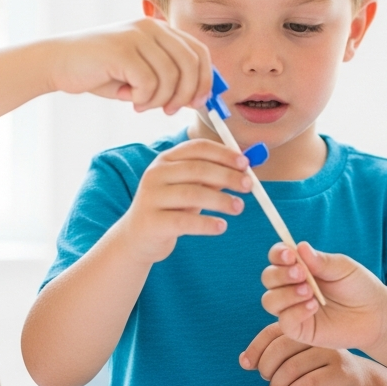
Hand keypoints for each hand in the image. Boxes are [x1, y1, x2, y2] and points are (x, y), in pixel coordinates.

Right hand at [44, 18, 210, 114]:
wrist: (60, 62)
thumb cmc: (102, 72)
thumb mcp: (141, 74)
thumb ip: (169, 81)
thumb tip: (197, 98)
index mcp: (160, 30)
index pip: (199, 52)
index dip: (205, 80)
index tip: (198, 103)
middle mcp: (152, 28)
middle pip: (191, 64)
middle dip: (186, 94)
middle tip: (170, 110)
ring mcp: (137, 36)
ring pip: (171, 76)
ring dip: (160, 99)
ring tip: (142, 105)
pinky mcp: (122, 49)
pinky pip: (149, 82)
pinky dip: (143, 98)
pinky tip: (130, 100)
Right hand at [113, 139, 250, 262]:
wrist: (137, 238)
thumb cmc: (170, 209)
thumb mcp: (190, 189)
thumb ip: (212, 178)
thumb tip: (244, 169)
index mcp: (166, 160)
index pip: (197, 148)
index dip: (224, 153)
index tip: (245, 163)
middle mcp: (156, 174)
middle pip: (198, 169)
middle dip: (227, 175)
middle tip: (249, 186)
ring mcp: (151, 198)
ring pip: (193, 194)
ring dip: (221, 200)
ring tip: (239, 207)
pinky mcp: (152, 222)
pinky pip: (185, 222)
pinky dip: (207, 224)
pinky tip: (222, 226)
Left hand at [239, 323, 377, 385]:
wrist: (358, 380)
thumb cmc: (321, 369)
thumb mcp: (298, 357)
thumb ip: (274, 355)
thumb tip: (245, 360)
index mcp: (305, 330)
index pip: (272, 332)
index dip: (255, 348)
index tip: (247, 364)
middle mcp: (317, 337)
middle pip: (280, 348)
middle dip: (266, 368)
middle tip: (267, 380)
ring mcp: (330, 353)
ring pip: (292, 367)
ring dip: (278, 384)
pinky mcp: (339, 372)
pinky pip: (308, 382)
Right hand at [260, 242, 386, 349]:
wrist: (375, 315)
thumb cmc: (358, 287)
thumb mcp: (342, 268)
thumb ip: (321, 261)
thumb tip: (300, 247)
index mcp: (300, 267)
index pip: (277, 257)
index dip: (278, 254)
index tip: (290, 255)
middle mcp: (291, 287)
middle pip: (268, 278)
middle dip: (281, 274)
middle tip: (302, 274)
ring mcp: (293, 309)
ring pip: (269, 300)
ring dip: (286, 294)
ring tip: (310, 292)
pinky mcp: (299, 329)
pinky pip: (284, 322)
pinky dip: (295, 312)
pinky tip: (313, 307)